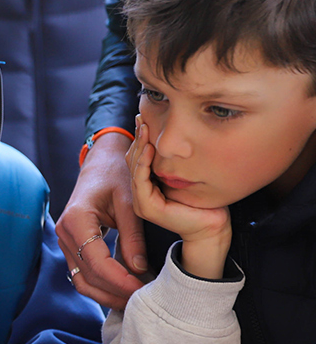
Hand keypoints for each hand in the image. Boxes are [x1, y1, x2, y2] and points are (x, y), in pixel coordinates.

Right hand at [57, 131, 145, 308]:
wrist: (101, 162)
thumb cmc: (116, 175)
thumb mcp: (130, 202)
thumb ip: (133, 236)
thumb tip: (139, 269)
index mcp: (77, 219)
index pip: (98, 262)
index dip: (121, 280)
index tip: (143, 289)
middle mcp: (64, 232)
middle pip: (89, 276)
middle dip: (116, 292)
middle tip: (144, 300)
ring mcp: (64, 240)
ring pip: (82, 280)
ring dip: (107, 295)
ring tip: (134, 300)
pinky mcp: (71, 245)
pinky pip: (82, 274)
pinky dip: (101, 286)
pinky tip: (122, 290)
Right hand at [127, 121, 230, 278]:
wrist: (212, 225)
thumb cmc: (203, 200)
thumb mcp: (183, 174)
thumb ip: (171, 161)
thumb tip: (168, 135)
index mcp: (146, 187)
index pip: (137, 158)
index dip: (139, 138)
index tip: (142, 118)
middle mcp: (140, 194)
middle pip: (133, 161)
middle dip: (137, 138)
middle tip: (141, 118)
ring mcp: (141, 202)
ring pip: (134, 169)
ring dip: (139, 147)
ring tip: (144, 128)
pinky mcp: (147, 208)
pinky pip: (140, 182)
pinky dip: (143, 164)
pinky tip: (149, 149)